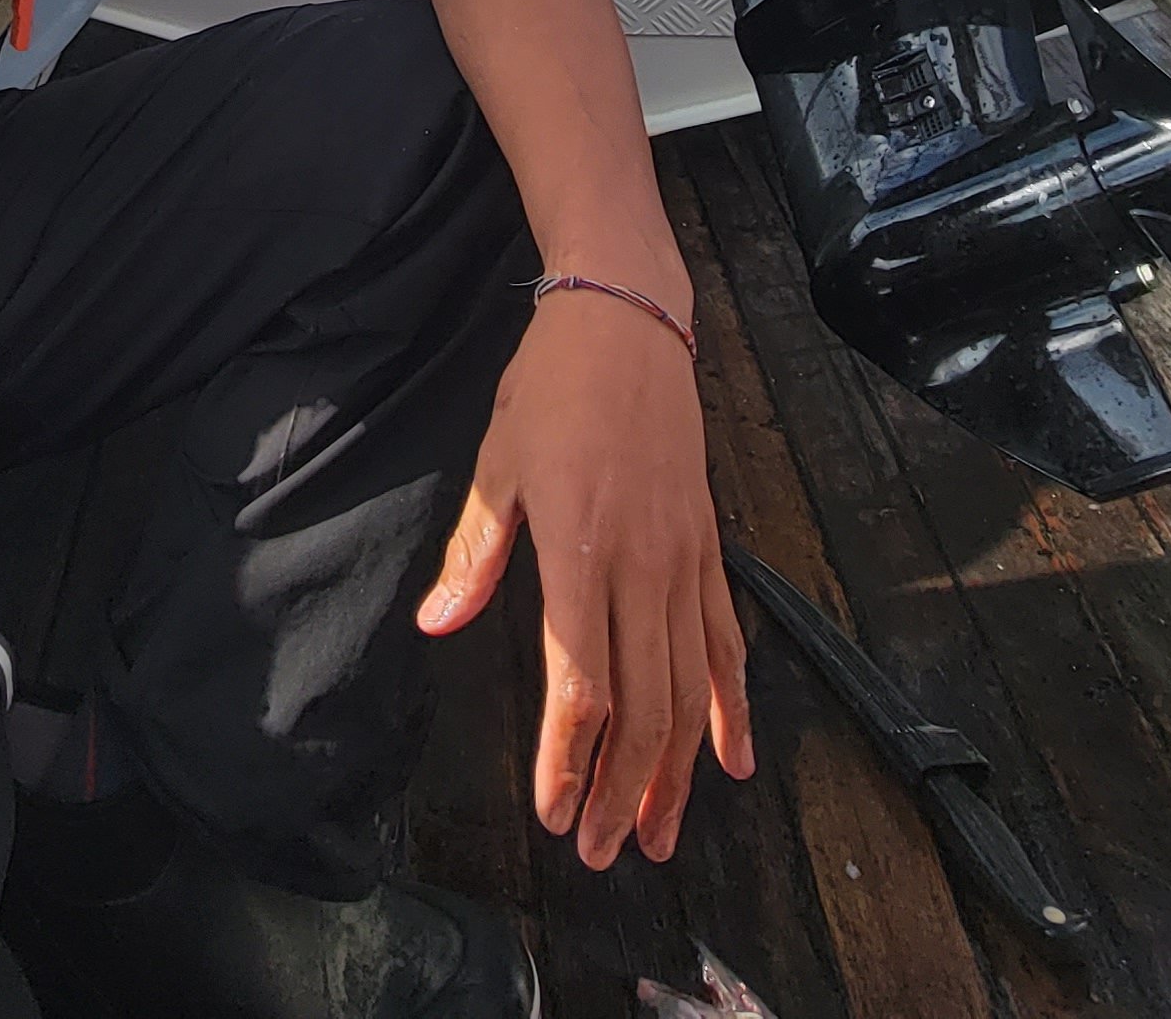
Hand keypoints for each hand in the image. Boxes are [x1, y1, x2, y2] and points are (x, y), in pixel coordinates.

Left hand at [416, 279, 752, 865]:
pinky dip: (732, 705)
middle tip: (603, 852)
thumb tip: (437, 622)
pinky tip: (733, 759)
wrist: (627, 320)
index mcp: (581, 550)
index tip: (555, 814)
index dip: (570, 759)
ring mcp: (685, 559)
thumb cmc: (552, 389)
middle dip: (623, 789)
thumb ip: (476, 554)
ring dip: (677, 771)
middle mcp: (643, 565)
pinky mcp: (709, 547)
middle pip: (645, 706)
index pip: (582, 684)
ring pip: (691, 688)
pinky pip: (726, 640)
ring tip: (658, 835)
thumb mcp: (499, 464)